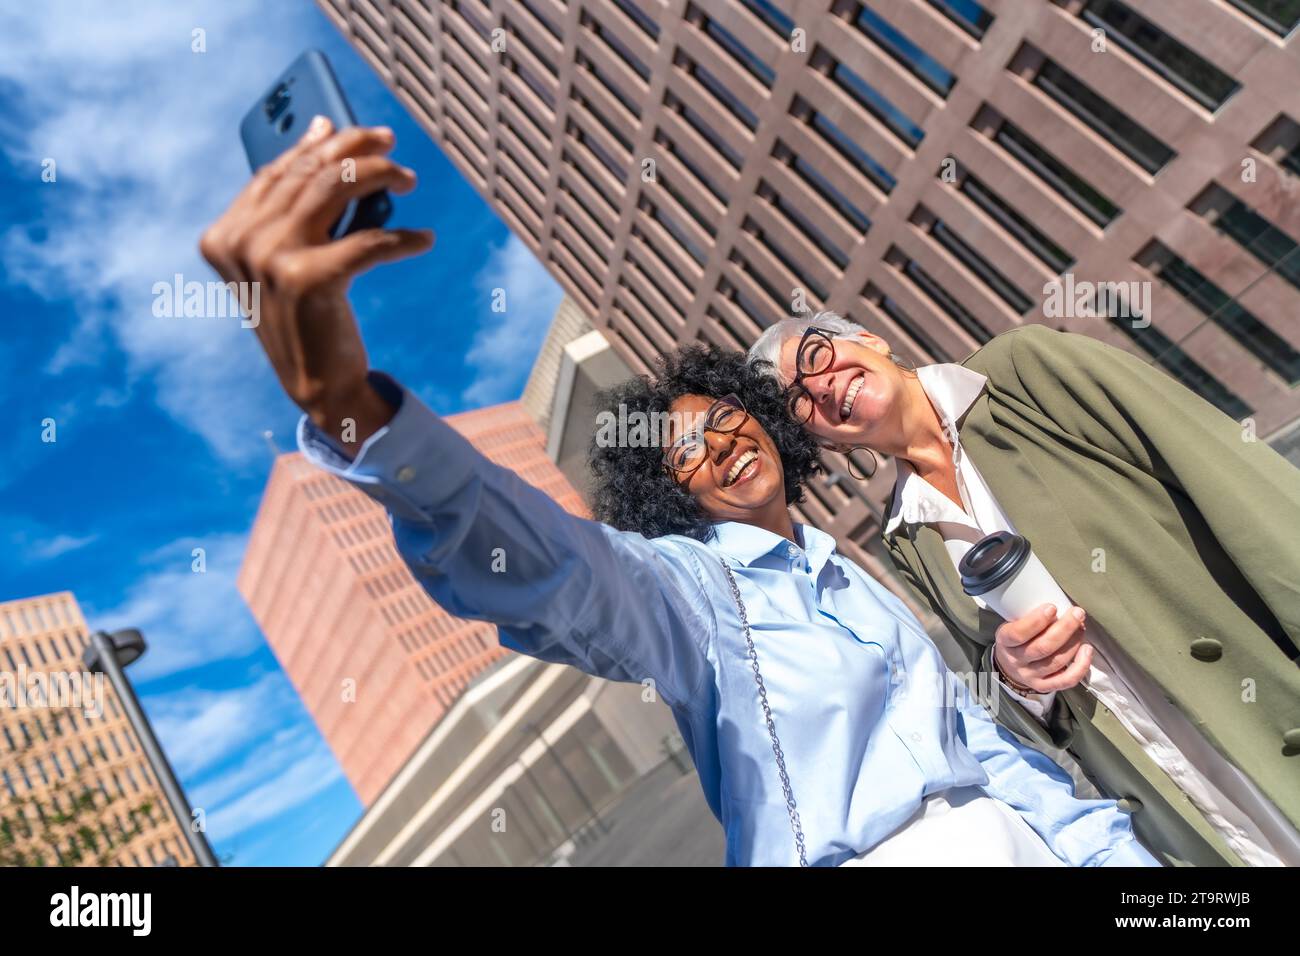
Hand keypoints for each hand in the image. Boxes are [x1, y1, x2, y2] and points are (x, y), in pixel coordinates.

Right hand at [198, 115, 432, 446]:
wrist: (317, 386)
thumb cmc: (308, 317)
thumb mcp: (289, 257)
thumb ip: (297, 202)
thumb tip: (323, 131)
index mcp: (226, 235)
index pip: (277, 171)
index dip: (319, 143)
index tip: (354, 129)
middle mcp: (241, 242)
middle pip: (308, 172)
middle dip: (356, 149)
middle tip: (392, 143)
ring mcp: (269, 260)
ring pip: (335, 189)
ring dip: (380, 176)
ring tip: (408, 179)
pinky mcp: (307, 280)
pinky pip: (366, 242)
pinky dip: (402, 238)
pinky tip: (423, 239)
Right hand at [993, 604, 1093, 694]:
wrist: (1010, 666)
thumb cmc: (1017, 639)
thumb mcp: (1012, 624)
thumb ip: (1030, 617)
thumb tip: (1060, 605)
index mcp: (1005, 642)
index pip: (1018, 634)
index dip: (1036, 621)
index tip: (1052, 607)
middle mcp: (1017, 661)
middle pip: (1043, 647)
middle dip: (1064, 628)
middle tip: (1077, 613)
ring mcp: (1031, 676)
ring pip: (1057, 661)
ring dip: (1074, 642)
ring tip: (1081, 627)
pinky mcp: (1045, 686)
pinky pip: (1066, 680)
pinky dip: (1081, 666)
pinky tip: (1087, 650)